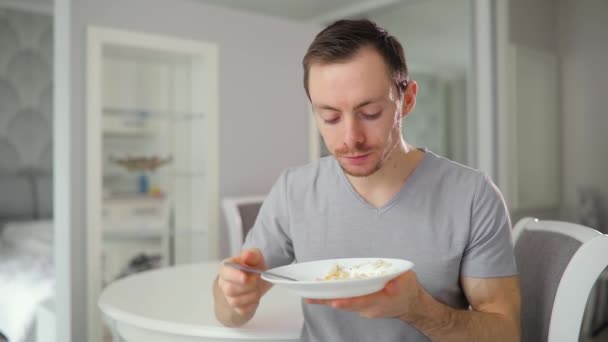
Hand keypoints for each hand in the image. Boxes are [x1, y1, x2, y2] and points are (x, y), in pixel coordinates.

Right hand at [217, 248, 269, 315]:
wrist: (257, 278)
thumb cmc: (253, 266)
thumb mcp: (255, 256)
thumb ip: (252, 255)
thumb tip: (246, 255)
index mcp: (226, 268)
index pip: (225, 273)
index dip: (234, 276)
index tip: (245, 277)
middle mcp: (224, 283)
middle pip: (230, 289)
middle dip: (248, 286)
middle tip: (257, 278)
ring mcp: (228, 297)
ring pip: (236, 301)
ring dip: (251, 294)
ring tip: (257, 287)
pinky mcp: (236, 308)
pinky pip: (243, 310)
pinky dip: (252, 303)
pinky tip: (255, 295)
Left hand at [305, 270, 422, 319]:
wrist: (410, 304)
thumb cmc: (407, 289)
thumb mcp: (408, 281)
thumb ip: (399, 282)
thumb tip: (390, 285)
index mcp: (381, 301)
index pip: (361, 302)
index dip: (347, 302)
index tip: (334, 302)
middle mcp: (369, 308)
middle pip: (346, 305)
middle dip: (329, 301)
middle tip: (310, 298)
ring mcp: (364, 309)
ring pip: (343, 305)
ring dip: (327, 300)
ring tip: (309, 296)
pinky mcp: (360, 307)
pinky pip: (345, 303)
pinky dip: (333, 299)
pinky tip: (320, 294)